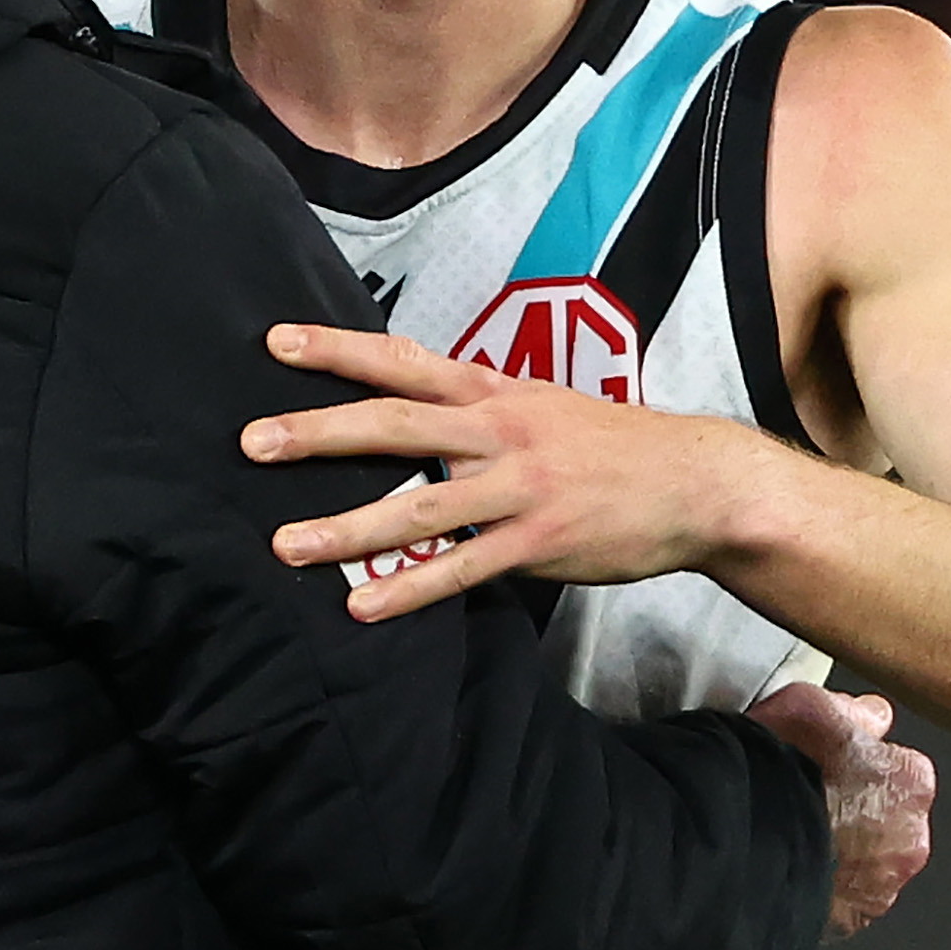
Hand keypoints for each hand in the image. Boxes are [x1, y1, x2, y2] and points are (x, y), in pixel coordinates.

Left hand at [242, 322, 757, 619]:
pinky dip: (410, 589)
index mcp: (496, 392)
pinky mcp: (539, 544)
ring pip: (420, 505)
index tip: (276, 342)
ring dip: (348, 527)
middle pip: (396, 425)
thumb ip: (479, 406)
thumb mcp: (544, 405)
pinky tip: (363, 607)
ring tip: (286, 545)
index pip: (404, 361)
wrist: (697, 483)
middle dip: (319, 432)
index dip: (339, 350)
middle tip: (252, 442)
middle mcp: (500, 431)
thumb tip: (417, 402)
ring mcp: (520, 488)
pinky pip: (462, 568)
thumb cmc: (613, 446)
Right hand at [744, 685, 933, 943]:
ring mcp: (882, 885)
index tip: (828, 763)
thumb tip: (871, 715)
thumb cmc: (775, 773)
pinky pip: (844, 897)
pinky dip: (826, 883)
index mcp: (909, 782)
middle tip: (808, 798)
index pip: (896, 765)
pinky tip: (791, 863)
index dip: (856, 762)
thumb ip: (851, 710)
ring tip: (794, 833)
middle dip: (857, 810)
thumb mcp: (807, 706)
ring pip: (868, 860)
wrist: (740, 841)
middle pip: (886, 816)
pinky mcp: (853, 920)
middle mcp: (909, 838)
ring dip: (843, 850)